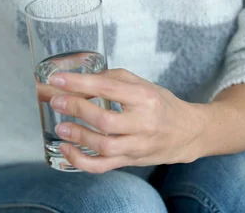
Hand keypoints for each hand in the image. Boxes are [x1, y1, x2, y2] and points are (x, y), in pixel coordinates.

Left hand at [48, 68, 204, 172]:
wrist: (188, 132)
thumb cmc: (161, 104)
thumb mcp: (143, 84)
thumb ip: (114, 78)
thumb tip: (82, 79)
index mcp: (144, 97)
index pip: (108, 88)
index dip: (80, 84)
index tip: (58, 78)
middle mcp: (143, 122)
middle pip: (105, 120)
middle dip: (76, 109)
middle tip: (56, 100)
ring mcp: (137, 145)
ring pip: (104, 146)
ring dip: (77, 136)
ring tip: (60, 127)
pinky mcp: (131, 161)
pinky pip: (103, 166)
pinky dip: (81, 161)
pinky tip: (67, 151)